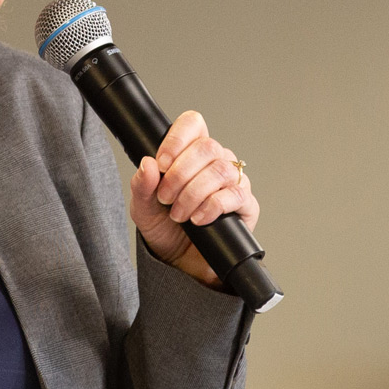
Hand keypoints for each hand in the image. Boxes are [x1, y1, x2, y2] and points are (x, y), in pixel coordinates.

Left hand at [127, 110, 258, 287]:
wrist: (181, 264)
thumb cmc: (165, 231)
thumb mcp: (143, 209)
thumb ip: (142, 186)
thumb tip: (147, 164)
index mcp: (190, 154)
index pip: (193, 124)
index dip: (178, 138)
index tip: (161, 162)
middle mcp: (216, 163)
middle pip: (207, 147)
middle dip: (180, 173)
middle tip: (166, 197)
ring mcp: (234, 182)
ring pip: (221, 170)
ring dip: (194, 192)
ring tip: (179, 214)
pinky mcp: (246, 206)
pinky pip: (236, 195)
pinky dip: (212, 206)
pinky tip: (198, 219)